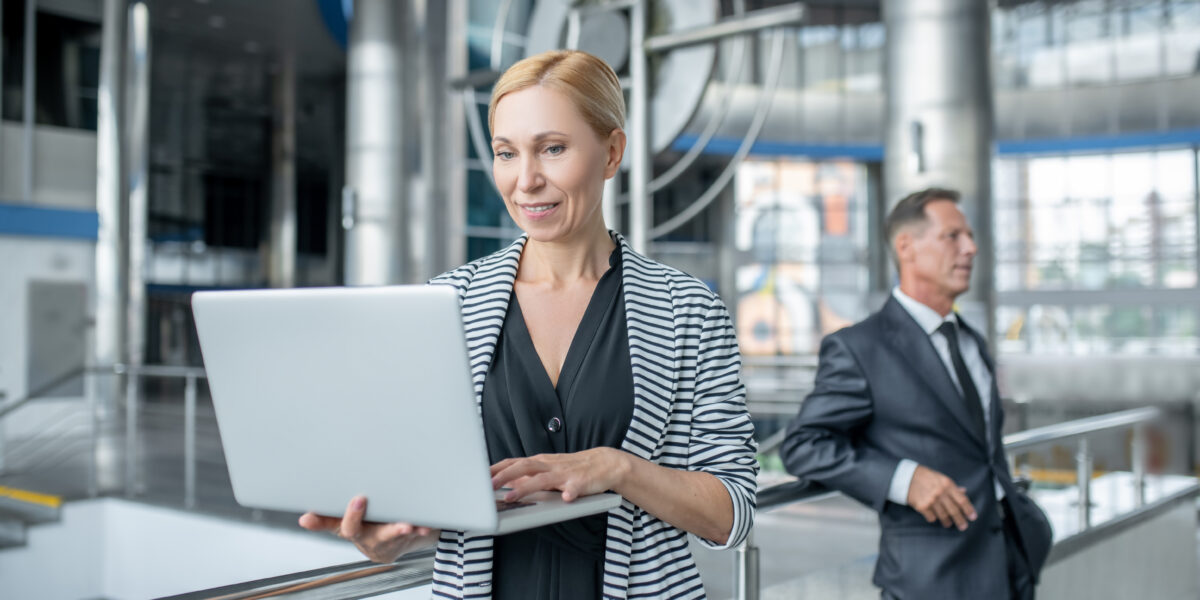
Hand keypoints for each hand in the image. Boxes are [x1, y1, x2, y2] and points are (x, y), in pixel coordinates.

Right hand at [298, 496, 438, 562]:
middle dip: (356, 516)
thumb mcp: (349, 518)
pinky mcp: (403, 541)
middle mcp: (364, 536)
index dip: (321, 521)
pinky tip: (424, 526)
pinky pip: (411, 537)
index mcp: (348, 528)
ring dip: (396, 530)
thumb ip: (330, 515)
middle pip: (355, 530)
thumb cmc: (370, 523)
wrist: (397, 541)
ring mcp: (384, 540)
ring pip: (388, 536)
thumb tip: (304, 517)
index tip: (313, 515)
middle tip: (358, 499)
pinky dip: (418, 530)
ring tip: (404, 524)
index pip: (331, 524)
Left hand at [490, 447, 629, 501]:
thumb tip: (503, 483)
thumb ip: (528, 476)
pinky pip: (575, 488)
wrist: (604, 463)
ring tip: (511, 497)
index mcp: (540, 462)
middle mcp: (549, 466)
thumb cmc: (572, 468)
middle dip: (504, 476)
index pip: (513, 462)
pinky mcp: (581, 483)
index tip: (477, 477)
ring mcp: (565, 474)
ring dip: (526, 488)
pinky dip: (570, 493)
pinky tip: (566, 498)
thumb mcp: (547, 469)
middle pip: (523, 467)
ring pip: (543, 479)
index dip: (495, 469)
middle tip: (488, 486)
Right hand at [907, 465, 976, 530]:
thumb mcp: (941, 478)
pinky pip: (932, 518)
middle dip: (960, 520)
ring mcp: (931, 500)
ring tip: (948, 524)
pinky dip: (934, 518)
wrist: (906, 477)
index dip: (969, 510)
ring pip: (944, 516)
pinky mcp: (922, 506)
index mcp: (947, 484)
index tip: (973, 517)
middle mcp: (940, 493)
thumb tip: (964, 492)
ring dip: (947, 522)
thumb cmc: (926, 477)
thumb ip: (952, 487)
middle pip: (954, 511)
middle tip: (963, 526)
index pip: (962, 500)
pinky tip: (934, 517)